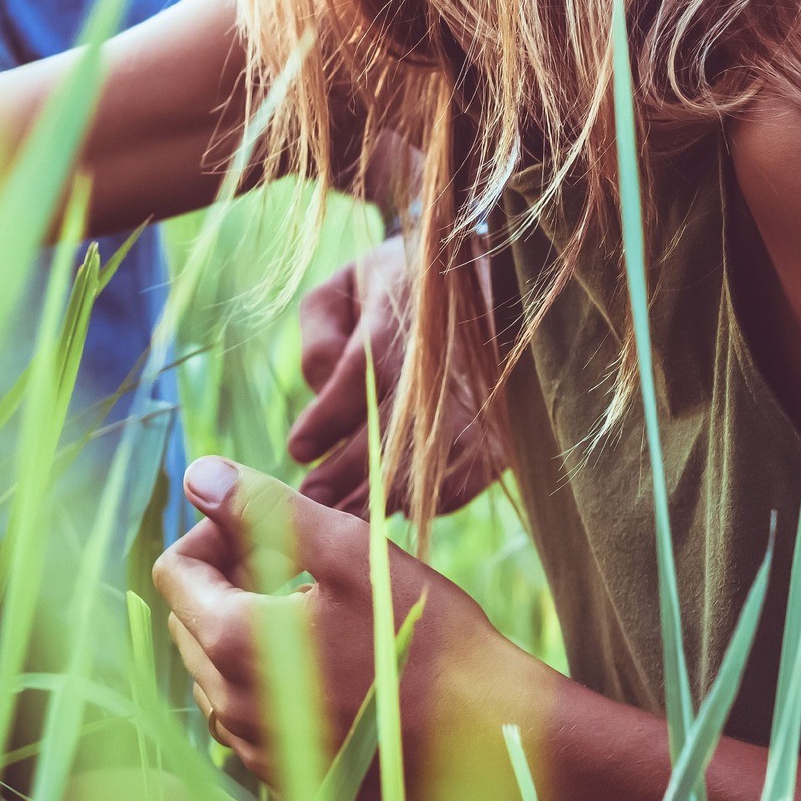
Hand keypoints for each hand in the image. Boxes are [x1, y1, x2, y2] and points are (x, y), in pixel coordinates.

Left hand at [151, 454, 553, 800]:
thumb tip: (200, 472)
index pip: (172, 574)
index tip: (261, 530)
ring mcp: (257, 750)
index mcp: (236, 642)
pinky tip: (322, 665)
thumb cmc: (427, 635)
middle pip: (186, 623)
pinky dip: (263, 684)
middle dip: (223, 583)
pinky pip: (245, 720)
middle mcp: (231, 706)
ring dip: (240, 634)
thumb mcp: (350, 552)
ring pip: (211, 674)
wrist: (490, 734)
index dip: (209, 537)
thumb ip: (265, 509)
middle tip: (291, 563)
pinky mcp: (287, 779)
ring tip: (310, 613)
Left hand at [284, 239, 507, 515]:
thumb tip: (318, 384)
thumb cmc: (399, 291)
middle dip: (344, 476)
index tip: (298, 449)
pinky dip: (429, 502)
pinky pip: (463, 483)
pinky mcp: (501, 436)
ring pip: (426, 468)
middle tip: (310, 498)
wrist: (489, 283)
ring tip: (344, 517)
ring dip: (380, 500)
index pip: (357, 379)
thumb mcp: (346, 287)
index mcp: (400, 323)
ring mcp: (477, 405)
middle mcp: (443, 368)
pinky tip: (396, 508)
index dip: (325, 420)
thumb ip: (320, 332)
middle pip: (389, 437)